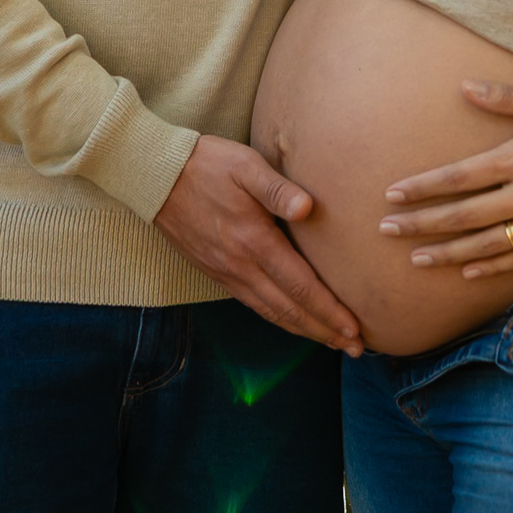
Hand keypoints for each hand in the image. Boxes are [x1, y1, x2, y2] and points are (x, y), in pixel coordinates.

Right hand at [155, 135, 363, 354]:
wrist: (157, 175)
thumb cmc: (207, 164)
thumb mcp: (245, 165)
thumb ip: (278, 189)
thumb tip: (308, 208)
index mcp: (254, 240)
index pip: (300, 285)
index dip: (329, 310)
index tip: (354, 328)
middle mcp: (241, 265)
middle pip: (289, 309)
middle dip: (324, 331)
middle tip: (355, 348)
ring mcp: (225, 272)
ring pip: (271, 312)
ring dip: (303, 330)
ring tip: (330, 341)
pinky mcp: (214, 272)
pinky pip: (252, 304)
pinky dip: (277, 318)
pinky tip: (290, 320)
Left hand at [378, 84, 512, 278]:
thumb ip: (508, 98)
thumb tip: (464, 87)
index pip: (460, 177)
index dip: (423, 188)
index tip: (392, 193)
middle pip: (464, 216)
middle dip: (422, 223)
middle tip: (385, 230)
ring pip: (487, 244)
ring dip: (447, 252)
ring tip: (415, 259)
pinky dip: (491, 267)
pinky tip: (468, 270)